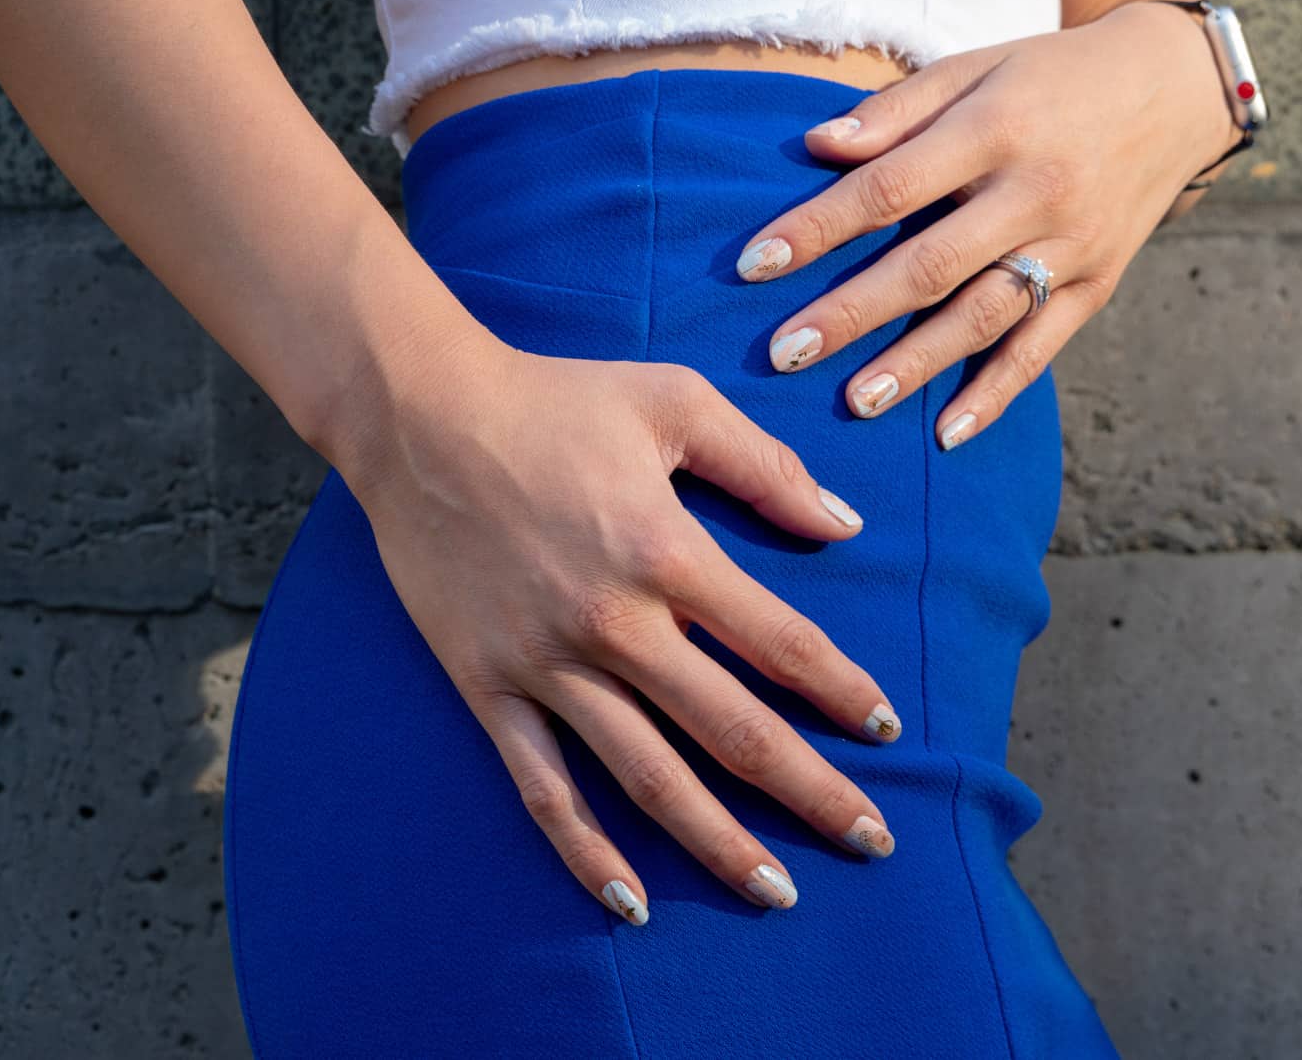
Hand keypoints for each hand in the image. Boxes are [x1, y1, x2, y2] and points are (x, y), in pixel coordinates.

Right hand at [339, 334, 902, 923]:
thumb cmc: (554, 399)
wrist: (416, 416)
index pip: (780, 643)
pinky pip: (543, 788)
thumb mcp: (674, 403)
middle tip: (872, 840)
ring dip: (720, 842)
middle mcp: (615, 622)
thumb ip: (765, 465)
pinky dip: (586, 850)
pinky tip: (632, 901)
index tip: (885, 728)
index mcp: (668, 550)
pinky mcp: (488, 688)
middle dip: (812, 792)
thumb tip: (844, 523)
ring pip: (648, 777)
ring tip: (778, 892)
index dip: (841, 690)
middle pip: (733, 730)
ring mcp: (547, 665)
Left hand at [734, 1, 1241, 448]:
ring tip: (855, 402)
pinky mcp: (1097, 287)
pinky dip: (995, 395)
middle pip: (930, 265)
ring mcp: (1071, 246)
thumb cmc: (1051, 77)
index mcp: (995, 129)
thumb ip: (898, 110)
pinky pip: (1041, 350)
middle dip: (852, 313)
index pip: (890, 188)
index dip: (819, 228)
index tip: (754, 264)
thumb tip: (819, 147)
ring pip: (983, 316)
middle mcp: (1035, 192)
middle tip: (784, 353)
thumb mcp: (977, 68)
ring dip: (916, 364)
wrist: (1176, 91)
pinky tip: (947, 434)